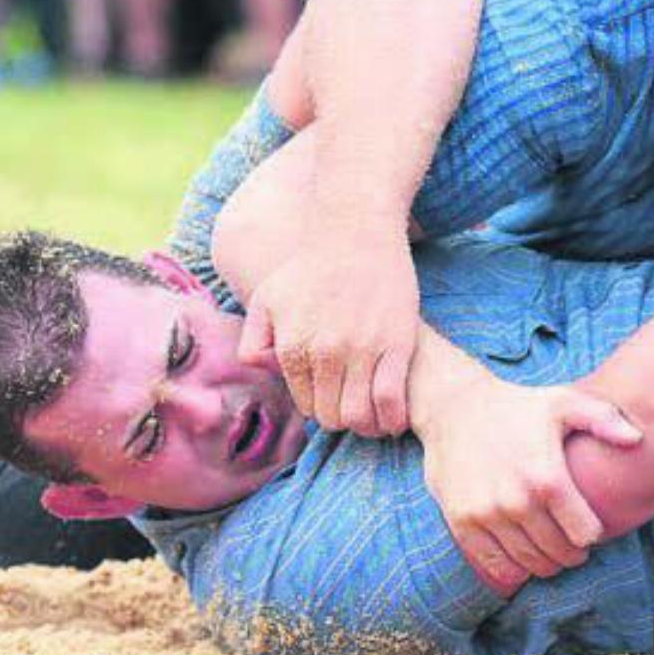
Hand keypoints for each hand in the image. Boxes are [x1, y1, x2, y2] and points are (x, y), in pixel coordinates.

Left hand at [238, 223, 419, 435]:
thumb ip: (255, 340)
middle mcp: (325, 354)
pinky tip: (395, 416)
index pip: (307, 407)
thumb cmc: (312, 264)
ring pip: (361, 417)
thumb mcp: (267, 298)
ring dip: (367, 424)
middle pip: (333, 417)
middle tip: (354, 405)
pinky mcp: (397, 345)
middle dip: (342, 417)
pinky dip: (393, 418)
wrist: (355, 230)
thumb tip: (264, 370)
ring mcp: (363, 351)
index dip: (322, 406)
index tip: (334, 397)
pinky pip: (393, 401)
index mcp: (293, 348)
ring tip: (375, 417)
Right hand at [418, 370, 642, 592]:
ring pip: (527, 564)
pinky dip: (511, 570)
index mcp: (547, 477)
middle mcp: (516, 500)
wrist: (455, 407)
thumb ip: (604, 419)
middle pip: (558, 554)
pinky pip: (493, 565)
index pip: (585, 534)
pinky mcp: (462, 522)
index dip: (592, 535)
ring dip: (543, 564)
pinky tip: (520, 557)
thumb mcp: (564, 402)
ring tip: (549, 551)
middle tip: (573, 547)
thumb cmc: (519, 406)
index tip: (589, 529)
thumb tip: (638, 439)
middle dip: (570, 554)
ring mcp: (486, 514)